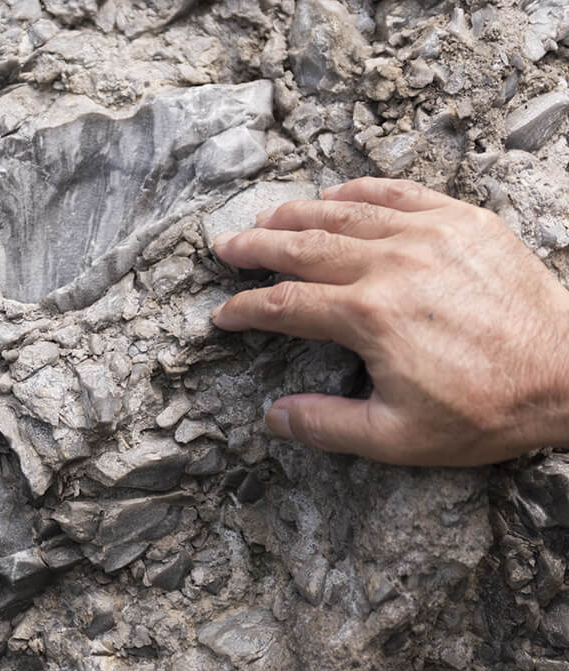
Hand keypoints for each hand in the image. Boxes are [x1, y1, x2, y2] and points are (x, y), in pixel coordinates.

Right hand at [210, 177, 568, 465]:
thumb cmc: (487, 410)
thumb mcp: (398, 437)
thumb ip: (327, 425)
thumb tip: (273, 417)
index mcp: (368, 317)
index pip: (285, 305)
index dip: (247, 309)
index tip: (224, 314)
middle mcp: (390, 265)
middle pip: (302, 248)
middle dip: (256, 248)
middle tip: (225, 246)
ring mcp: (427, 236)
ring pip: (343, 215)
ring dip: (297, 215)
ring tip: (266, 217)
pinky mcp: (462, 222)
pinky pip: (398, 194)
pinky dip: (360, 192)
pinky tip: (335, 194)